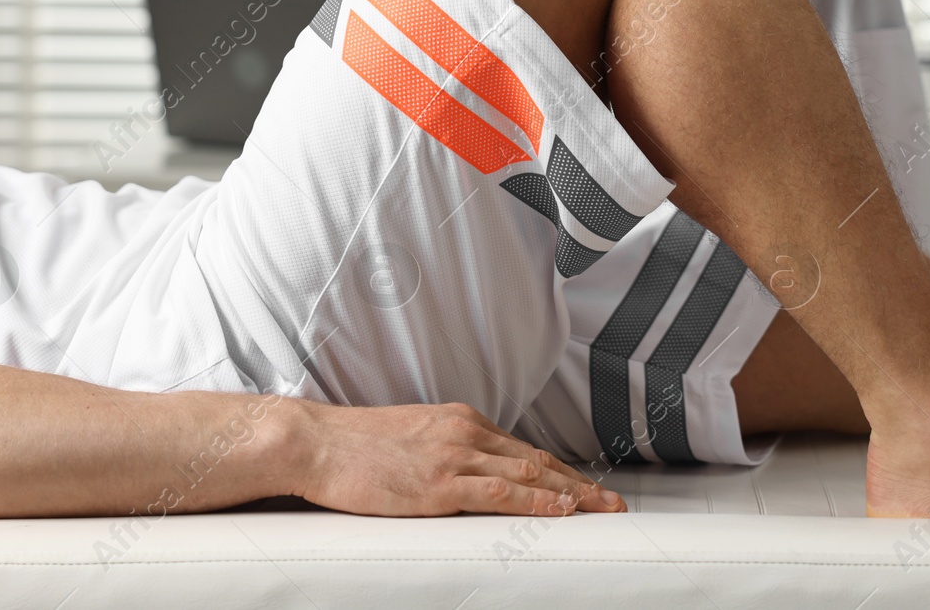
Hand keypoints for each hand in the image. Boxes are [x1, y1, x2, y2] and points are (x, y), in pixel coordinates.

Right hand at [297, 401, 624, 517]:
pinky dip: (536, 501)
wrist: (315, 441)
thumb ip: (445, 450)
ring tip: (602, 510)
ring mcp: (454, 456)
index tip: (588, 487)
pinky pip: (500, 493)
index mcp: (460, 420)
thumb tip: (469, 473)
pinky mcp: (438, 483)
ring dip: (571, 494)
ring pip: (528, 475)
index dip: (561, 471)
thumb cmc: (354, 445)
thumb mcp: (412, 438)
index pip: (524, 449)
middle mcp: (465, 432)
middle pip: (537, 460)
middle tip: (613, 504)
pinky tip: (561, 509)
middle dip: (580, 484)